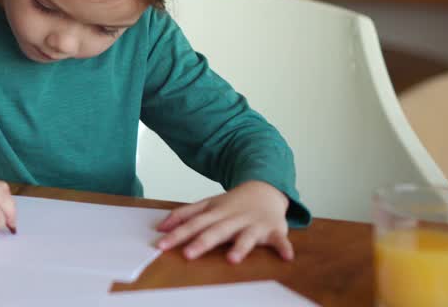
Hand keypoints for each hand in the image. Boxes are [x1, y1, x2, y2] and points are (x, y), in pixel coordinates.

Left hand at [154, 181, 293, 262]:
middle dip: (202, 242)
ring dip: (241, 247)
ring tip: (233, 258)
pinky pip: (280, 239)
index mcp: (216, 213)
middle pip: (216, 231)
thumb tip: (161, 227)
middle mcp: (234, 219)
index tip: (162, 245)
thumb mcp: (207, 205)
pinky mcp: (274, 230)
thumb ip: (184, 215)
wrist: (264, 189)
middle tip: (188, 254)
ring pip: (247, 236)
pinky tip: (286, 257)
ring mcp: (254, 224)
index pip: (194, 224)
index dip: (178, 234)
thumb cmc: (232, 203)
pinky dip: (284, 247)